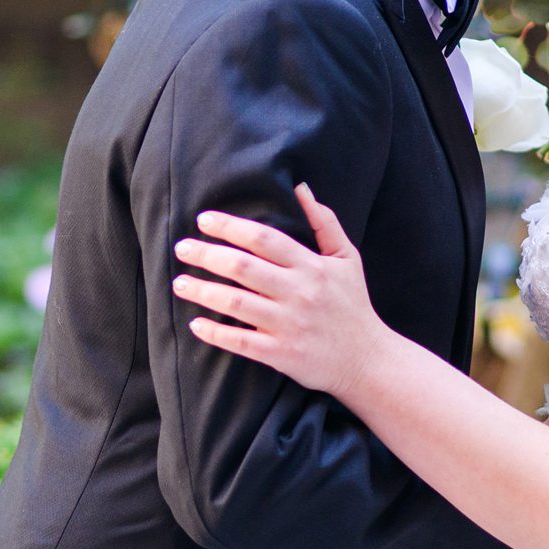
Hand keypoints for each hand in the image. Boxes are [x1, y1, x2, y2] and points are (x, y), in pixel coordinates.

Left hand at [173, 183, 390, 399]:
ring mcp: (289, 325)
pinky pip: (241, 342)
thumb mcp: (346, 258)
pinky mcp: (282, 354)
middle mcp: (299, 293)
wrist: (368, 360)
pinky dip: (215, 334)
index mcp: (312, 266)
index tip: (203, 220)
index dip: (231, 227)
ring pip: (235, 304)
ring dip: (202, 291)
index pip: (264, 239)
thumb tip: (301, 188)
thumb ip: (324, 222)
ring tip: (179, 283)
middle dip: (207, 255)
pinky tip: (195, 324)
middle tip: (181, 248)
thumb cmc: (353, 305)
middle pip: (243, 268)